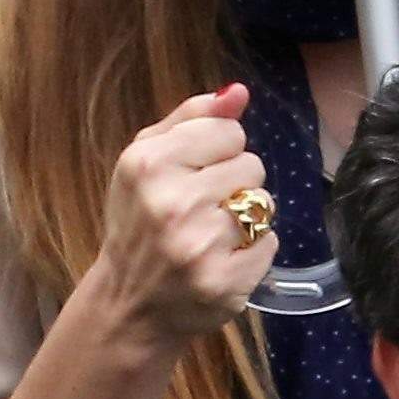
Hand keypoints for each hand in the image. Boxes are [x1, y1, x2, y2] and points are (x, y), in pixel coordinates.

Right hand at [87, 85, 276, 354]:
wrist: (128, 305)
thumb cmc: (139, 222)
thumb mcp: (147, 160)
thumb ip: (192, 118)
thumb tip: (239, 93)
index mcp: (148, 165)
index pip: (229, 131)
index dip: (218, 151)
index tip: (194, 173)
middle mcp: (172, 204)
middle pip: (252, 164)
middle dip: (234, 183)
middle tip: (202, 208)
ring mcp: (199, 248)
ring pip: (265, 202)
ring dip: (248, 215)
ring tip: (214, 232)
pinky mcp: (224, 284)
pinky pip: (270, 242)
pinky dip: (255, 249)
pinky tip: (224, 259)